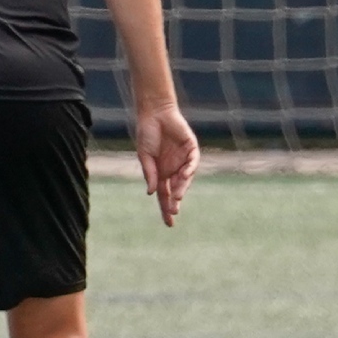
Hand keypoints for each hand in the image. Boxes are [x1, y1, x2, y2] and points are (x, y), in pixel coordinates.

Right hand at [133, 102, 198, 226]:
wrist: (154, 114)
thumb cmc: (147, 134)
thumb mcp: (145, 156)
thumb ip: (150, 173)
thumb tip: (151, 193)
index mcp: (161, 173)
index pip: (164, 195)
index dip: (166, 209)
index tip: (169, 224)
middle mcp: (173, 169)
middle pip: (176, 190)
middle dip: (174, 202)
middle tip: (174, 212)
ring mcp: (183, 159)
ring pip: (185, 178)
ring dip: (181, 187)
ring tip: (177, 196)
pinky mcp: (191, 148)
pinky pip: (193, 162)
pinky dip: (189, 169)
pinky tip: (184, 175)